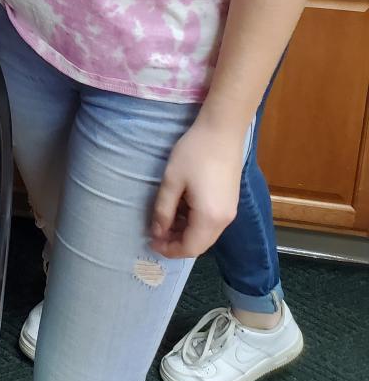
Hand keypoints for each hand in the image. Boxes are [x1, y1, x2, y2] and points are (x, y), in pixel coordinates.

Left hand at [149, 120, 243, 258]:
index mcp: (209, 218)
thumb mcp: (172, 181)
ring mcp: (230, 211)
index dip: (169, 249)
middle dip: (177, 243)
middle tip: (156, 232)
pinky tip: (181, 208)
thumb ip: (163, 210)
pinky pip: (212, 222)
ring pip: (206, 234)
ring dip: (186, 232)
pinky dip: (195, 222)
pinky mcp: (231, 201)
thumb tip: (157, 232)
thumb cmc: (194, 153)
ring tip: (165, 219)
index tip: (151, 242)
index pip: (189, 248)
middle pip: (200, 244)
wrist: (222, 130)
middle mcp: (224, 221)